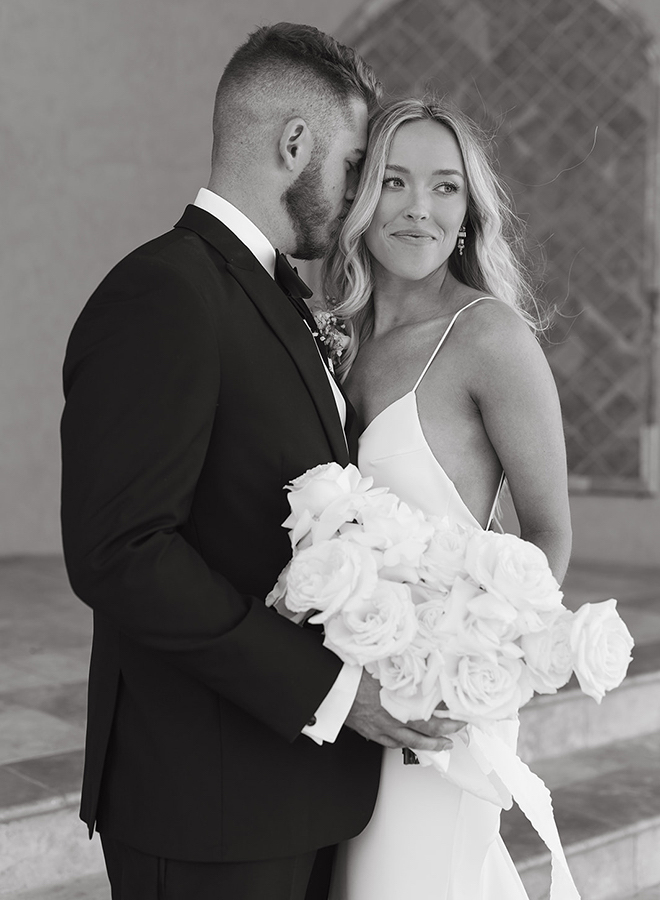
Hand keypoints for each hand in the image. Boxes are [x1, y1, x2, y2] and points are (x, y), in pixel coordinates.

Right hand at [345, 670, 464, 751]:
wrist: (330, 686)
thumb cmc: (353, 675)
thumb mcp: (383, 667)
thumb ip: (403, 669)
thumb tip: (421, 662)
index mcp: (397, 702)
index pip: (429, 715)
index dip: (446, 717)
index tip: (459, 713)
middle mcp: (391, 719)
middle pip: (424, 731)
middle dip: (445, 732)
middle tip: (458, 729)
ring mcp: (380, 728)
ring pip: (410, 742)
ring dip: (430, 744)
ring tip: (443, 744)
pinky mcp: (370, 731)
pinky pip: (390, 743)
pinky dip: (404, 745)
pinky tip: (410, 743)